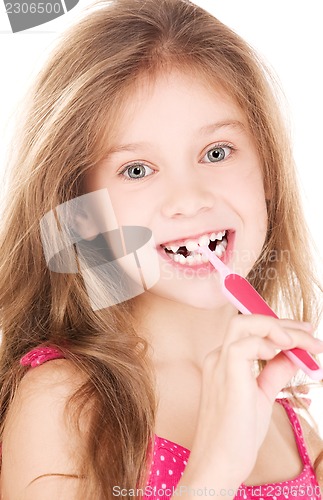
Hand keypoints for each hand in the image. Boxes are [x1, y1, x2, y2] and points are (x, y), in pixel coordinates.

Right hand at [182, 315, 322, 488]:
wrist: (219, 462)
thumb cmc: (236, 435)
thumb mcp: (262, 396)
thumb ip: (275, 372)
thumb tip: (293, 356)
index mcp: (224, 362)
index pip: (251, 331)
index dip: (280, 328)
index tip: (306, 334)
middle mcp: (218, 357)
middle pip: (247, 321)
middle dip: (282, 323)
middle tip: (310, 332)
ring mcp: (219, 363)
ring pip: (244, 323)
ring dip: (278, 328)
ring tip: (303, 342)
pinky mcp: (225, 372)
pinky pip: (245, 343)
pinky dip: (267, 342)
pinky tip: (282, 353)